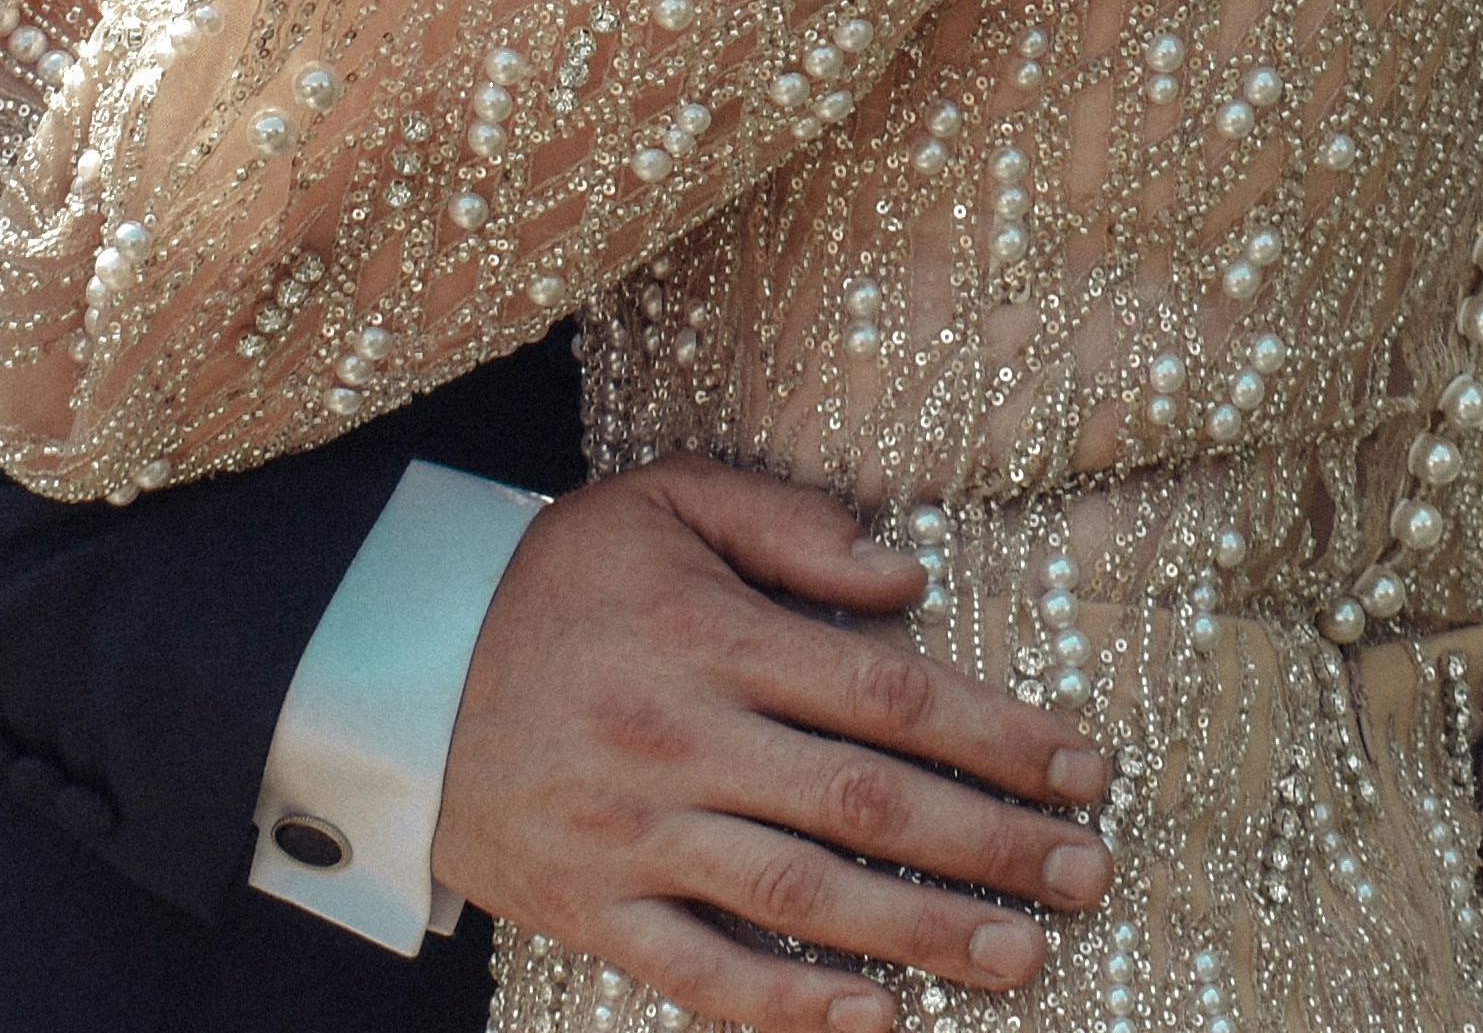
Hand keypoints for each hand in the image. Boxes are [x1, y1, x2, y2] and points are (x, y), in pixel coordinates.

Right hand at [430, 461, 1116, 1032]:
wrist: (391, 667)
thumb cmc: (550, 578)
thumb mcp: (662, 501)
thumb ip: (789, 525)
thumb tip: (908, 576)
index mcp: (710, 632)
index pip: (888, 691)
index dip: (998, 733)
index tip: (1086, 766)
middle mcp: (681, 737)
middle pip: (868, 801)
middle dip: (993, 841)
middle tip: (1090, 871)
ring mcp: (634, 832)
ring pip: (804, 895)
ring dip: (925, 932)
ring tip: (1025, 955)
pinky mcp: (591, 908)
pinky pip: (701, 972)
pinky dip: (791, 1005)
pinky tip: (879, 1018)